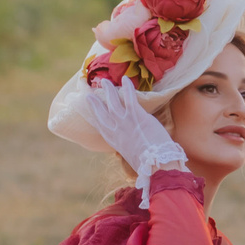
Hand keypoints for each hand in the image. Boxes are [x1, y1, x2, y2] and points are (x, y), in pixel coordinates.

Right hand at [82, 80, 190, 204]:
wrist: (155, 165)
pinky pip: (129, 98)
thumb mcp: (133, 155)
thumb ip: (130, 147)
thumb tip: (133, 147)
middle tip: (89, 93)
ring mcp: (124, 121)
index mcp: (113, 141)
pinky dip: (127, 87)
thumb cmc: (148, 163)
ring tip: (104, 81)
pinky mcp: (136, 115)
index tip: (89, 110)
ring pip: (112, 101)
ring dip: (108, 90)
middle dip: (95, 101)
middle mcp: (115, 130)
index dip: (94, 116)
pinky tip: (125, 79)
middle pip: (101, 112)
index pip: (100, 126)